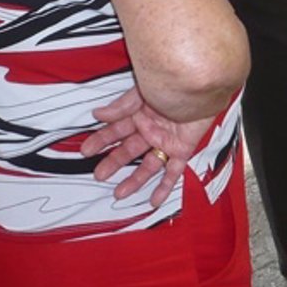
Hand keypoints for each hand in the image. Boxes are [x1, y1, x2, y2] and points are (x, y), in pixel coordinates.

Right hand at [80, 85, 216, 205]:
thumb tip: (98, 114)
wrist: (200, 88)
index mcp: (141, 114)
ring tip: (119, 193)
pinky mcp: (182, 150)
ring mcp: (166, 142)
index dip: (101, 140)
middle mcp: (152, 130)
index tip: (86, 150)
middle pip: (129, 150)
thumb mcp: (141, 94)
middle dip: (113, 162)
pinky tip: (154, 201)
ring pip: (148, 165)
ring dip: (134, 180)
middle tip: (99, 174)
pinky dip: (164, 187)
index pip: (117, 130)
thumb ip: (121, 107)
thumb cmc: (172, 85)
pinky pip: (173, 171)